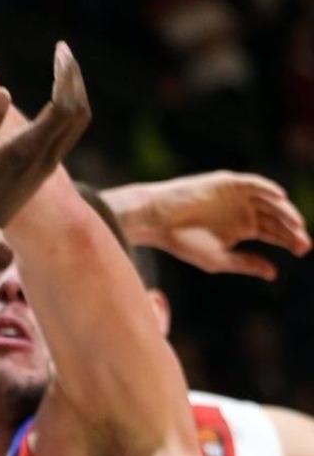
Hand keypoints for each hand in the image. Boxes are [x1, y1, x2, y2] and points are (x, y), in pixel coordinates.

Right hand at [0, 42, 90, 225]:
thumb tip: (5, 91)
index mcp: (28, 152)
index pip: (64, 107)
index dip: (66, 76)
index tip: (59, 50)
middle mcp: (45, 160)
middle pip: (79, 113)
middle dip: (73, 78)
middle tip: (62, 52)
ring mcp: (46, 167)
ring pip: (75, 124)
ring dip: (72, 93)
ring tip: (59, 71)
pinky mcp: (42, 171)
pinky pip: (65, 132)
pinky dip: (64, 109)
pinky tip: (48, 99)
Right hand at [106, 172, 311, 280]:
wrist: (156, 219)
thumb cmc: (182, 242)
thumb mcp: (218, 259)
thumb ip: (245, 263)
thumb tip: (273, 273)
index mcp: (243, 228)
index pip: (275, 232)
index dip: (291, 240)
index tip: (302, 250)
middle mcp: (243, 210)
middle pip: (277, 217)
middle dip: (292, 229)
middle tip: (302, 241)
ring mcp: (235, 195)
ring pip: (269, 200)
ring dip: (284, 210)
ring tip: (295, 223)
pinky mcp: (225, 182)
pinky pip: (252, 183)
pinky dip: (267, 188)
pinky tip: (279, 197)